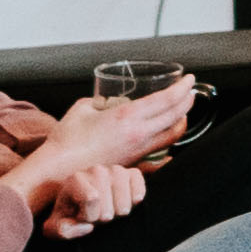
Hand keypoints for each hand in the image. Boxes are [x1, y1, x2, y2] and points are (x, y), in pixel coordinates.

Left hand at [32, 158, 148, 233]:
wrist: (85, 206)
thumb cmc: (71, 215)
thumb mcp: (57, 228)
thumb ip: (62, 231)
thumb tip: (88, 226)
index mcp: (75, 179)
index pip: (92, 199)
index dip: (89, 216)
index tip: (82, 218)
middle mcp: (96, 170)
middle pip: (108, 206)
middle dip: (103, 218)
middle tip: (97, 216)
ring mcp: (115, 170)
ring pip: (125, 200)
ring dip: (119, 211)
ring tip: (110, 211)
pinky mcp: (132, 173)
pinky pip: (139, 186)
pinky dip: (136, 199)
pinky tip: (127, 203)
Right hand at [44, 81, 195, 172]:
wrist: (59, 171)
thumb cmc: (67, 141)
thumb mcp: (82, 108)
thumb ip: (98, 102)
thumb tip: (103, 103)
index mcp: (127, 116)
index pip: (166, 100)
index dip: (182, 88)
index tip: (190, 80)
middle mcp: (138, 134)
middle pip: (175, 116)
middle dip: (187, 102)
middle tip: (190, 92)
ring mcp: (137, 151)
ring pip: (172, 135)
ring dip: (181, 121)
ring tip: (182, 111)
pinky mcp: (132, 163)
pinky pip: (159, 150)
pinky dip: (168, 139)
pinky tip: (168, 137)